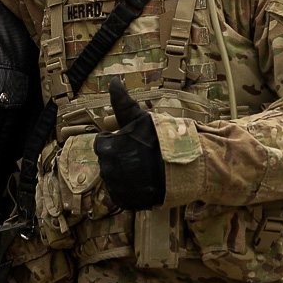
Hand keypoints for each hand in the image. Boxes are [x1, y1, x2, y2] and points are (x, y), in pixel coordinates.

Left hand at [93, 78, 164, 210]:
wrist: (181, 167)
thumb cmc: (159, 139)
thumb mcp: (139, 116)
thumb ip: (121, 100)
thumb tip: (113, 79)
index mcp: (106, 148)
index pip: (102, 143)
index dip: (116, 140)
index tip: (132, 140)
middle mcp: (107, 170)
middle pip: (108, 161)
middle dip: (120, 156)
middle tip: (140, 154)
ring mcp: (116, 189)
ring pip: (114, 178)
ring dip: (124, 173)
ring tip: (143, 168)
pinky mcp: (126, 203)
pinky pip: (122, 194)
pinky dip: (130, 189)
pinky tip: (144, 181)